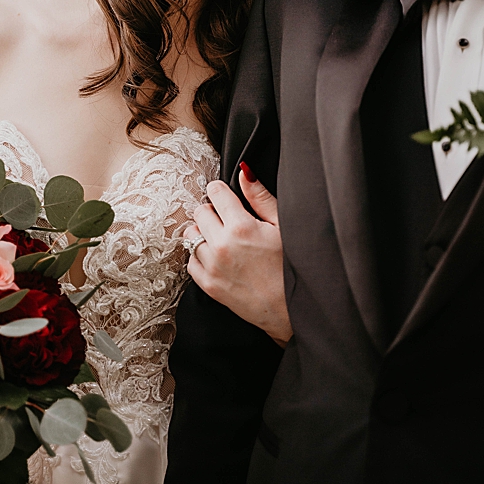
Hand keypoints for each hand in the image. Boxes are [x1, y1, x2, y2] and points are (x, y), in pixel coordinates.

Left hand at [183, 163, 291, 345]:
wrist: (292, 311)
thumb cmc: (293, 267)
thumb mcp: (283, 227)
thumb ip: (261, 198)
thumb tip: (244, 172)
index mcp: (241, 227)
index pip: (215, 192)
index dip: (222, 192)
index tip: (227, 198)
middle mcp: (222, 245)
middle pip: (200, 211)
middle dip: (213, 212)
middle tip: (229, 222)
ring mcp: (212, 266)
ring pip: (191, 235)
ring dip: (204, 233)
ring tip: (223, 240)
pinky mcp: (208, 285)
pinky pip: (190, 260)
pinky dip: (200, 256)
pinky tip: (218, 258)